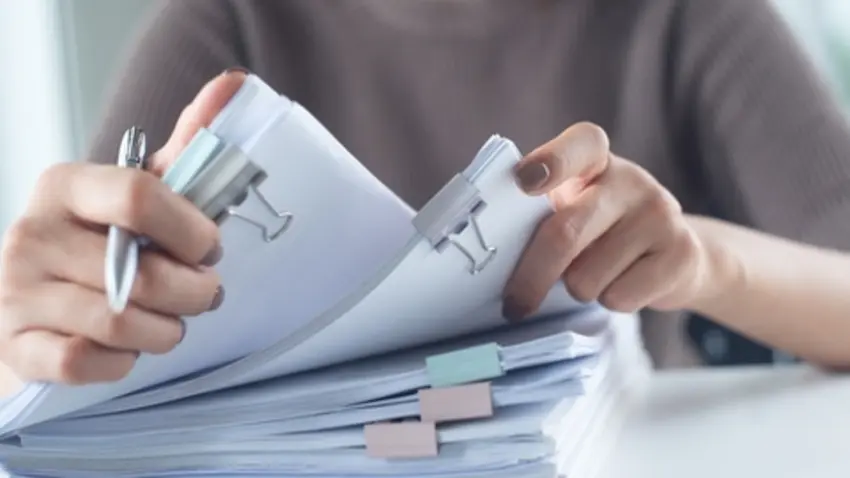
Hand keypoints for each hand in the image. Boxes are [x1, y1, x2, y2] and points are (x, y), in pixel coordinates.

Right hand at [0, 71, 245, 384]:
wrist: (29, 304)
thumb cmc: (98, 246)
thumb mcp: (136, 195)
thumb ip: (185, 150)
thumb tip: (235, 85)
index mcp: (65, 186)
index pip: (140, 196)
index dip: (193, 231)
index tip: (209, 247)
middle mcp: (31, 233)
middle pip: (143, 274)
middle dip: (194, 293)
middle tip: (202, 294)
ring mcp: (15, 292)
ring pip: (120, 323)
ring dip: (165, 331)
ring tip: (170, 322)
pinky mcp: (15, 346)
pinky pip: (86, 361)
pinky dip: (122, 363)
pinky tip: (127, 350)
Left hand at [502, 122, 716, 319]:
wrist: (674, 255)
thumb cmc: (601, 230)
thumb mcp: (572, 206)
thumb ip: (539, 213)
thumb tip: (491, 254)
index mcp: (594, 158)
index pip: (578, 145)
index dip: (551, 161)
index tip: (523, 182)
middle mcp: (631, 179)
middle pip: (565, 233)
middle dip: (530, 276)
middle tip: (514, 303)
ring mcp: (661, 213)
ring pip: (587, 277)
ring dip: (578, 289)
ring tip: (593, 274)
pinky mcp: (681, 253)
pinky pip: (618, 297)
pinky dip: (609, 302)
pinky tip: (623, 283)